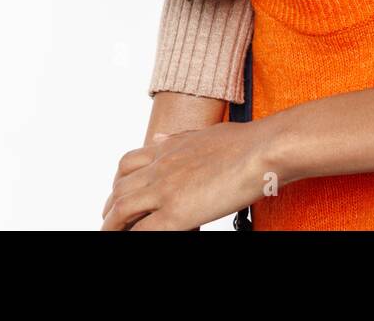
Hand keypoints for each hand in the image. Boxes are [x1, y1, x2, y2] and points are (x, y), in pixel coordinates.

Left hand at [101, 119, 275, 229]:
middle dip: (110, 207)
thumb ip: (181, 138)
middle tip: (109, 220)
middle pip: (120, 188)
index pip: (130, 164)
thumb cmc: (249, 141)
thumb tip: (160, 137)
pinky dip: (134, 237)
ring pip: (121, 210)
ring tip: (111, 234)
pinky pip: (143, 232)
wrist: (264, 148)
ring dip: (112, 225)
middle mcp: (162, 167)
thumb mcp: (208, 133)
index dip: (118, 181)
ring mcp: (165, 190)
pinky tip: (136, 240)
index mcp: (170, 148)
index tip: (118, 193)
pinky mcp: (176, 212)